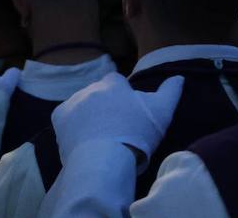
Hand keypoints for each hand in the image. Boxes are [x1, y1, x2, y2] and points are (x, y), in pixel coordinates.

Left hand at [52, 72, 183, 169]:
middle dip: (104, 105)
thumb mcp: (162, 112)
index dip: (122, 97)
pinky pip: (66, 117)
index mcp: (113, 83)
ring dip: (88, 115)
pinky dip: (73, 125)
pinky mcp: (58, 118)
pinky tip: (83, 139)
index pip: (117, 82)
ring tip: (98, 137)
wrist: (105, 161)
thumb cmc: (137, 134)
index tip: (127, 115)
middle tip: (114, 128)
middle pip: (98, 93)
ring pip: (82, 105)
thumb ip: (170, 91)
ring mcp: (72, 102)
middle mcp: (91, 87)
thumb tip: (178, 77)